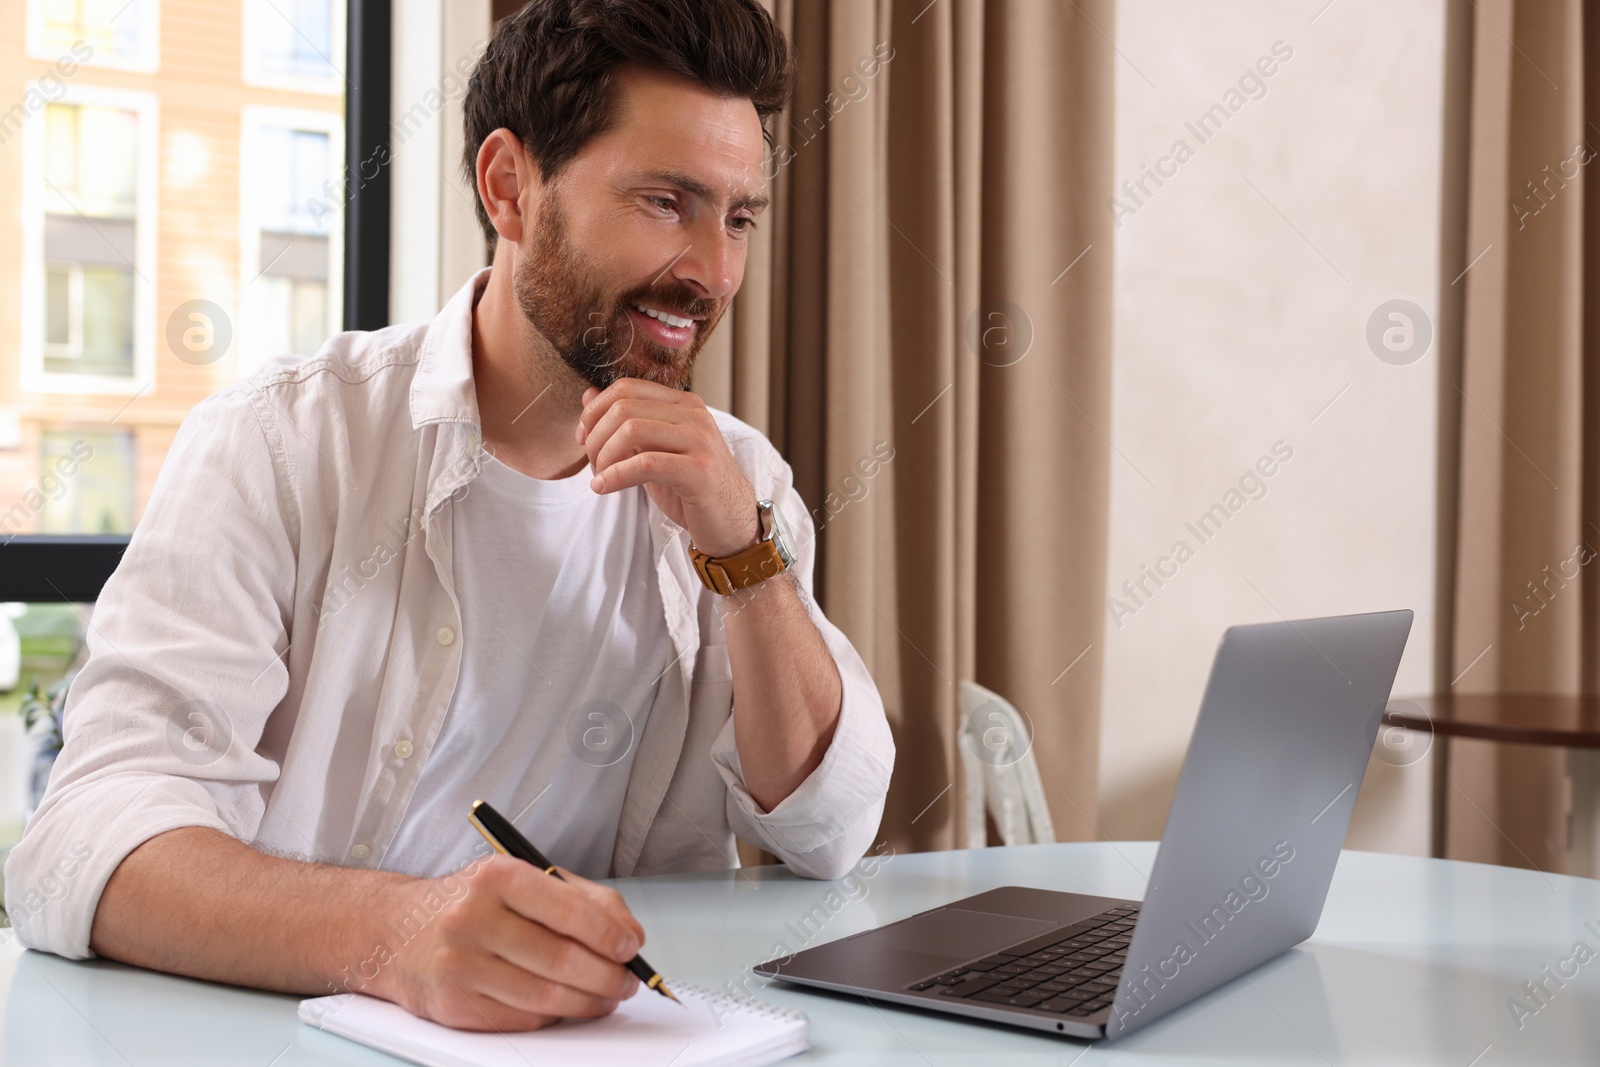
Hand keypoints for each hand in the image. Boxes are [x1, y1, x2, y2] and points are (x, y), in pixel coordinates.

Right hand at [369, 856, 644, 1030]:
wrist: (395, 931)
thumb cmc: (469, 902)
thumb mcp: (519, 877)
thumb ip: (579, 897)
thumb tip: (627, 932)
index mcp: (496, 877)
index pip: (569, 910)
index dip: (609, 934)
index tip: (631, 946)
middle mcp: (473, 920)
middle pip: (561, 960)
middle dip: (608, 976)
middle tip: (627, 980)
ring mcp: (461, 966)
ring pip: (546, 997)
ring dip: (590, 1002)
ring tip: (607, 996)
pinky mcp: (455, 1006)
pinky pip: (523, 1020)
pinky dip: (555, 1016)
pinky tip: (567, 1004)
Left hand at [576, 379, 758, 556]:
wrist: (732, 523)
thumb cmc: (690, 489)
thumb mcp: (654, 451)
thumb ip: (626, 423)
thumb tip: (588, 396)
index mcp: (682, 404)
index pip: (626, 388)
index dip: (594, 410)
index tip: (583, 438)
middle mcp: (693, 415)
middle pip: (624, 408)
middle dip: (595, 437)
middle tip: (592, 465)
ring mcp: (700, 440)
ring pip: (631, 430)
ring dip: (604, 457)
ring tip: (600, 479)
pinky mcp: (700, 470)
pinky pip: (645, 463)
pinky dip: (615, 475)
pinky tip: (603, 488)